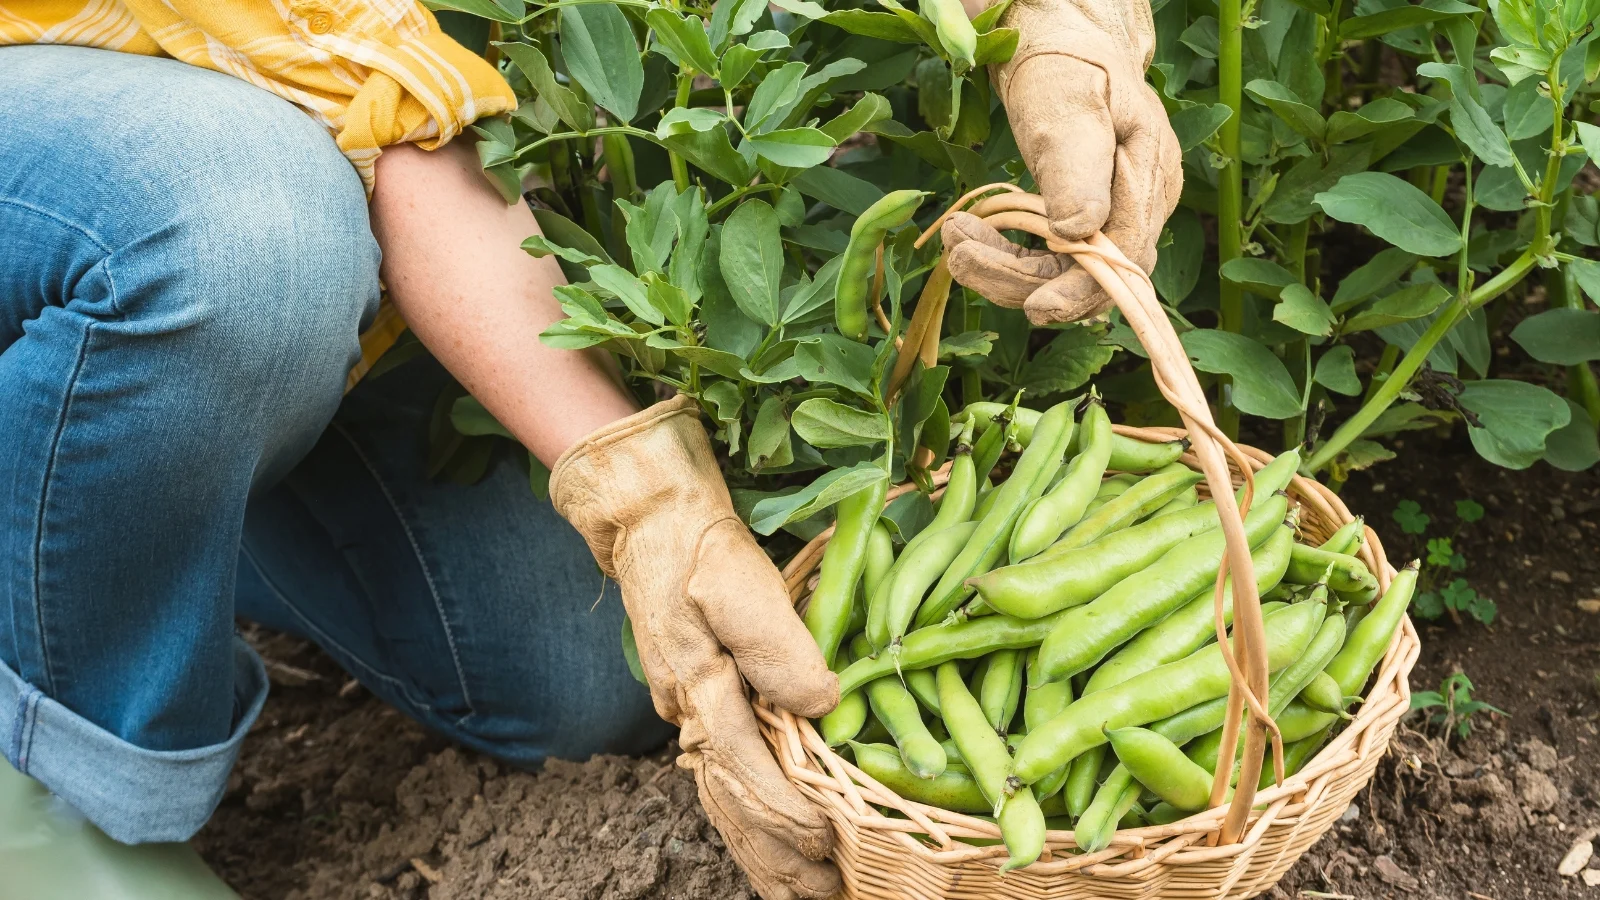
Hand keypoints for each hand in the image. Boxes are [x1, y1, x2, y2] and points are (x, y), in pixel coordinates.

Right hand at [550, 397, 841, 899]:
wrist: (649, 514)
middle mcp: (690, 711)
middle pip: (733, 804)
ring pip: (726, 797)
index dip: (789, 816)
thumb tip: (821, 703)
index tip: (826, 849)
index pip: (749, 771)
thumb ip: (779, 646)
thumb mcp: (740, 581)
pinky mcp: (699, 698)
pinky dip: (745, 816)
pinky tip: (765, 839)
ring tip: (798, 889)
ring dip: (761, 848)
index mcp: (700, 688)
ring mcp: (690, 708)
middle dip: (775, 857)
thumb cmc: (697, 543)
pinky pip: (724, 775)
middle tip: (820, 897)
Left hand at [945, 0, 1181, 323]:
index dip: (1082, 289)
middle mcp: (1139, 206)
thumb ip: (1076, 164)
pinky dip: (1003, 257)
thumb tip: (1078, 231)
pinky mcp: (1080, 223)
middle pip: (1091, 276)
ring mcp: (1111, 217)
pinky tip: (967, 237)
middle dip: (1021, 277)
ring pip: (1061, 274)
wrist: (1056, 46)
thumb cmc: (1065, 63)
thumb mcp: (1067, 102)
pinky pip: (1045, 259)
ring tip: (955, 241)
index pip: (1125, 256)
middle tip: (959, 255)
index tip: (1034, 305)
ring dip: (1002, 270)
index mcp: (1150, 175)